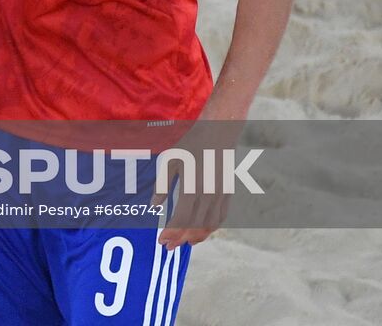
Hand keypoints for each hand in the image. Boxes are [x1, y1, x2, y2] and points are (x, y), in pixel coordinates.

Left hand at [152, 119, 245, 249]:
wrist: (219, 134)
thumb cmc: (191, 145)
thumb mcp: (170, 161)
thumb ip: (163, 185)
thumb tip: (155, 205)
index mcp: (192, 187)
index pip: (181, 219)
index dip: (171, 233)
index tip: (161, 240)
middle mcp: (208, 195)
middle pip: (195, 226)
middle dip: (180, 239)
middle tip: (169, 247)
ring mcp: (220, 195)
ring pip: (210, 225)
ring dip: (197, 237)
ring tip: (185, 243)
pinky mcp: (227, 193)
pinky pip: (220, 217)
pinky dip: (210, 228)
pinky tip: (201, 231)